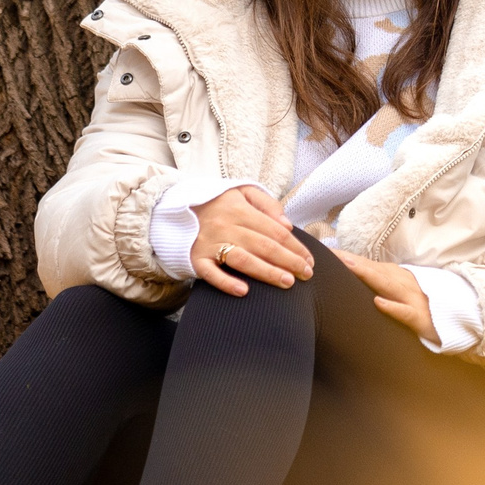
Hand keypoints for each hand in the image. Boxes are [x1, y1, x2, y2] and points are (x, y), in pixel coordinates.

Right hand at [191, 185, 315, 296]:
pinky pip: (211, 274)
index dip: (295, 246)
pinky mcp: (195, 259)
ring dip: (267, 272)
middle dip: (289, 261)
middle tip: (307, 275)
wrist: (174, 210)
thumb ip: (267, 203)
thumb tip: (287, 224)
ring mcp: (209, 244)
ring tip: (287, 283)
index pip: (275, 231)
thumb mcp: (242, 192)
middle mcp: (226, 226)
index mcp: (240, 210)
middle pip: (264, 246)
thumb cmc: (217, 204)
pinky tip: (244, 292)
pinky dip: (226, 283)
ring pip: (243, 260)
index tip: (310, 260)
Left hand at [331, 249, 436, 341]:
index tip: (326, 252)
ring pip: (388, 285)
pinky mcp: (421, 319)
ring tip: (348, 267)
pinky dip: (392, 307)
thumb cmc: (424, 307)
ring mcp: (413, 299)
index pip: (369, 266)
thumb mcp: (402, 293)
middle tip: (329, 254)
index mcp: (398, 278)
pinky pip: (405, 312)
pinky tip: (378, 303)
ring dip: (368, 275)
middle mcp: (404, 284)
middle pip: (374, 271)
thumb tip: (358, 279)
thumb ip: (383, 285)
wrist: (458, 321)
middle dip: (351, 262)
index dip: (348, 259)